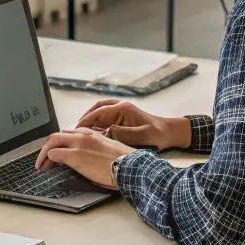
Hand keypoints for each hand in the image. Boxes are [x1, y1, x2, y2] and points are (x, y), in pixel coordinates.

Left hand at [34, 127, 133, 187]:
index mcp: (90, 132)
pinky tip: (47, 166)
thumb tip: (85, 157)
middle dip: (46, 147)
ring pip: (52, 141)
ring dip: (43, 153)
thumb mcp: (106, 148)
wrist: (130, 166)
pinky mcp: (76, 155)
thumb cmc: (122, 162)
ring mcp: (78, 144)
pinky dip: (48, 159)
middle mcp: (82, 134)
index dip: (58, 144)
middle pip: (56, 135)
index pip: (67, 133)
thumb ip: (93, 147)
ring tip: (41, 165)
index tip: (54, 152)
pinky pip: (55, 154)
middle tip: (43, 159)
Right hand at [74, 100, 190, 151]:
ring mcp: (122, 111)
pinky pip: (106, 117)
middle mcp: (120, 107)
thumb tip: (105, 133)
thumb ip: (122, 134)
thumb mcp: (140, 136)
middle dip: (85, 119)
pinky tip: (93, 133)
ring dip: (90, 120)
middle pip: (97, 110)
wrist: (170, 132)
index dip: (86, 120)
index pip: (99, 112)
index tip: (76, 129)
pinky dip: (97, 123)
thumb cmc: (157, 134)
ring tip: (80, 132)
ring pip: (100, 112)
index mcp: (123, 109)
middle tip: (74, 131)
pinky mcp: (123, 117)